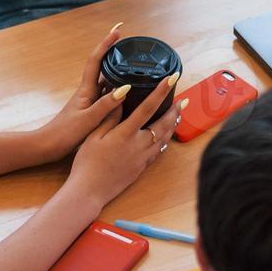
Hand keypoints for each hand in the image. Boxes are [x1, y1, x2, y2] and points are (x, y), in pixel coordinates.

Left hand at [32, 24, 130, 161]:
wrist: (48, 147)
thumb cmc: (65, 133)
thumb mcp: (89, 119)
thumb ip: (106, 105)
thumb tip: (125, 88)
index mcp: (86, 90)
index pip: (96, 60)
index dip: (106, 44)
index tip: (117, 31)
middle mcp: (87, 91)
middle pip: (102, 65)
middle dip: (113, 51)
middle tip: (128, 42)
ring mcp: (88, 100)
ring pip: (105, 79)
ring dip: (116, 68)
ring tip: (131, 62)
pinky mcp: (90, 110)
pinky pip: (107, 93)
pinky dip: (117, 87)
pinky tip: (126, 92)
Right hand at [67, 73, 184, 206]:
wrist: (89, 191)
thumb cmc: (87, 163)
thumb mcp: (94, 136)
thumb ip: (110, 116)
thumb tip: (121, 97)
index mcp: (125, 133)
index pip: (148, 107)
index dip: (161, 91)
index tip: (171, 79)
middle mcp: (138, 145)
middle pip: (163, 124)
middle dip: (175, 111)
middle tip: (184, 100)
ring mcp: (142, 158)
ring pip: (164, 139)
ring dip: (173, 125)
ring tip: (178, 115)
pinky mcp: (141, 168)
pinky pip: (158, 152)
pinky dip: (164, 141)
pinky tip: (165, 138)